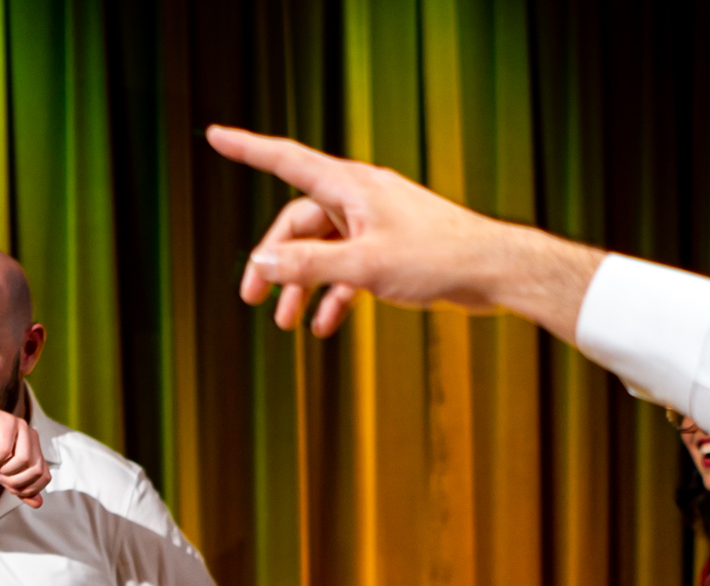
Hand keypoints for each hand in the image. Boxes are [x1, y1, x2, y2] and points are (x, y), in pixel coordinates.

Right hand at [0, 400, 50, 506]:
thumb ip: (19, 487)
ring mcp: (21, 427)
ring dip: (5, 471)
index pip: (45, 477)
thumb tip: (38, 504)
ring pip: (24, 459)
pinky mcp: (7, 421)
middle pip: (37, 470)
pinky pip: (6, 449)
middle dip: (16, 482)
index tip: (10, 488)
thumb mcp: (1, 474)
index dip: (28, 489)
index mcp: (34, 448)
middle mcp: (31, 436)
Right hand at [206, 125, 596, 339]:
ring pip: (322, 251)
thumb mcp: (365, 266)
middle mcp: (361, 200)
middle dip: (273, 262)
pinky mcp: (390, 250)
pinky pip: (348, 269)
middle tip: (252, 298)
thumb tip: (261, 264)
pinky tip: (325, 324)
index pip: (286, 161)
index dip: (248, 149)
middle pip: (298, 223)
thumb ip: (309, 266)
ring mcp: (375, 225)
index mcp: (352, 187)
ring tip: (287, 322)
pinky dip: (334, 295)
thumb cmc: (439, 258)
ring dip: (301, 286)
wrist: (493, 272)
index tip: (215, 137)